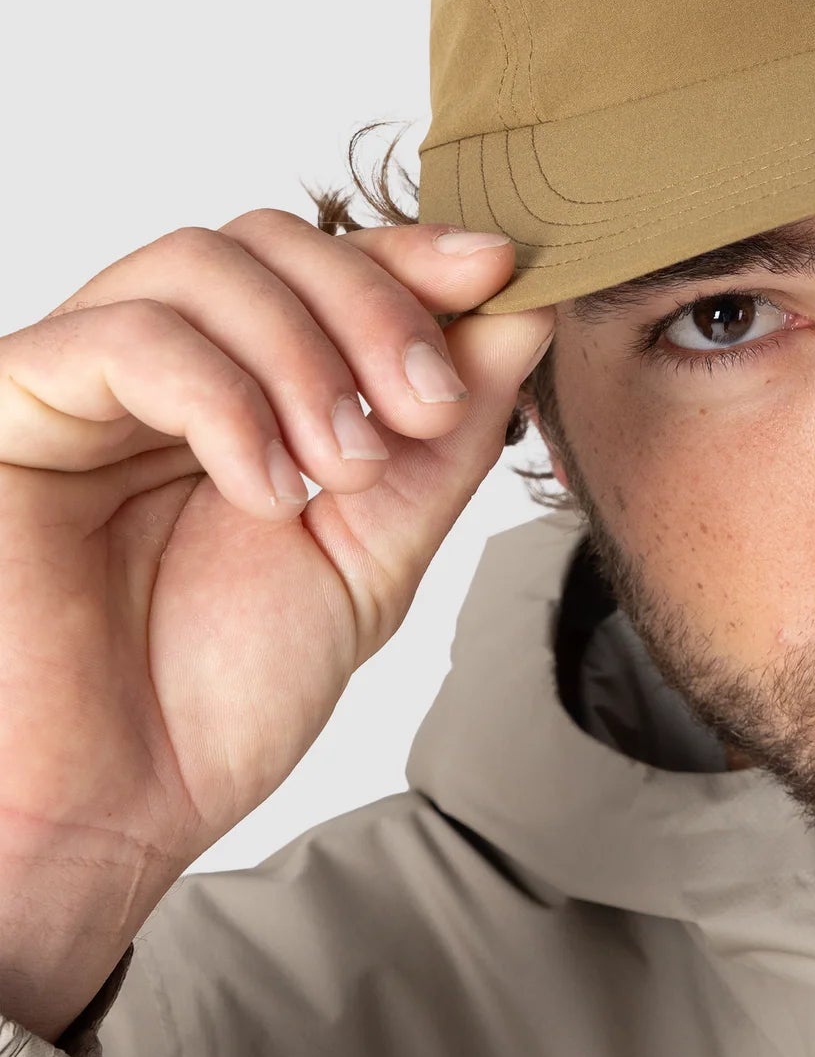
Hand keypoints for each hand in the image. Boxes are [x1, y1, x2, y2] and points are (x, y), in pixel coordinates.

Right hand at [0, 211, 550, 1040]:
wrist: (106, 817)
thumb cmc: (214, 697)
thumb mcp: (377, 546)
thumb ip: (446, 434)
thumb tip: (522, 310)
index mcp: (243, 390)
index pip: (326, 265)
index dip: (414, 255)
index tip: (499, 271)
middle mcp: (160, 370)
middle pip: (270, 239)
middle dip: (375, 306)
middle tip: (423, 407)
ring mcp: (82, 384)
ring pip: (204, 264)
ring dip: (308, 354)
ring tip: (343, 468)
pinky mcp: (15, 407)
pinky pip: (129, 337)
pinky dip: (227, 399)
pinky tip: (266, 489)